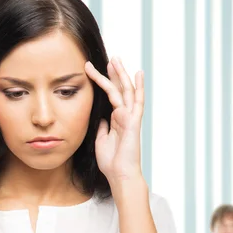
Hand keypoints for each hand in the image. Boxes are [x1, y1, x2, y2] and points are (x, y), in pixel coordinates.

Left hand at [85, 58, 144, 186]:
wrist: (120, 175)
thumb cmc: (111, 162)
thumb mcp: (101, 141)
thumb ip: (101, 128)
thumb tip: (100, 118)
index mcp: (116, 120)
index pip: (111, 97)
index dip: (104, 82)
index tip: (94, 71)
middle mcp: (124, 116)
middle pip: (119, 90)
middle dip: (114, 74)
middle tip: (109, 58)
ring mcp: (130, 117)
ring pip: (126, 91)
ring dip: (121, 75)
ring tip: (115, 59)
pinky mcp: (133, 121)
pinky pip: (136, 101)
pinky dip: (138, 87)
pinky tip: (138, 73)